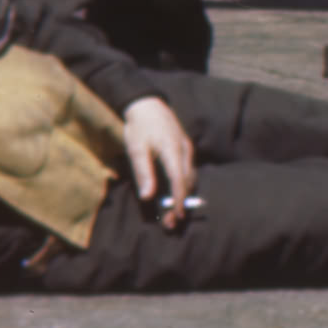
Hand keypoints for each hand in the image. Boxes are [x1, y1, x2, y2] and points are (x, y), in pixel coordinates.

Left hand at [121, 96, 196, 221]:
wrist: (148, 104)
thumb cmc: (139, 127)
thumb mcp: (136, 149)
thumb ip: (143, 172)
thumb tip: (148, 197)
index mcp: (173, 150)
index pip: (179, 180)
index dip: (179, 200)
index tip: (177, 217)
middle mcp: (185, 151)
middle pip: (188, 181)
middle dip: (181, 204)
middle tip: (172, 223)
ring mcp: (187, 149)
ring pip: (191, 177)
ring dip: (183, 196)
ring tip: (173, 214)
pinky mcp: (185, 149)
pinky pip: (189, 170)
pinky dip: (184, 186)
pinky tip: (176, 195)